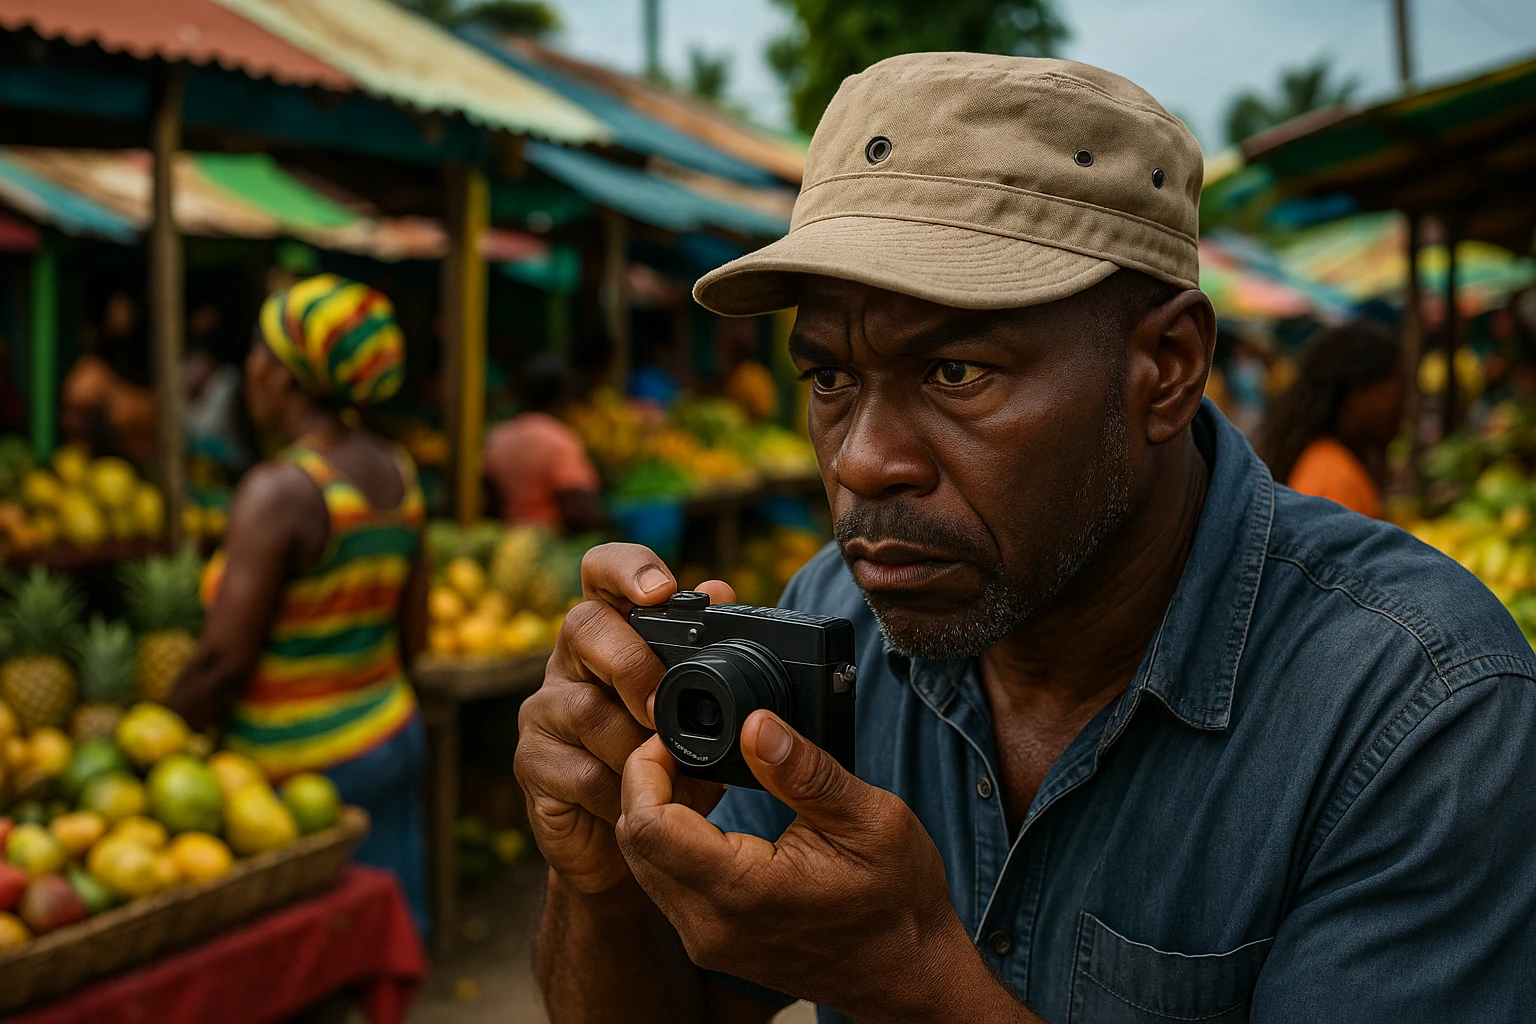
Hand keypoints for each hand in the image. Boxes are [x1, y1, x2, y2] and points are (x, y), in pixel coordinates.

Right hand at [514, 543, 733, 893]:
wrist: (622, 847)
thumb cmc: (664, 764)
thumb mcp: (697, 711)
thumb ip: (704, 656)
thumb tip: (720, 588)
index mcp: (611, 634)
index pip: (602, 572)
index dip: (627, 568)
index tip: (660, 590)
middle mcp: (570, 662)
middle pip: (583, 626)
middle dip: (631, 665)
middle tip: (662, 709)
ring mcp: (544, 712)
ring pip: (582, 708)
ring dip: (634, 745)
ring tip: (667, 772)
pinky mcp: (532, 764)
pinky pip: (576, 771)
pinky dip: (618, 791)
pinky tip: (639, 803)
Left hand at [615, 710, 986, 1021]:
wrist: (910, 977)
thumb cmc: (899, 902)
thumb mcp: (870, 818)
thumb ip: (804, 770)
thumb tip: (755, 723)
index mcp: (744, 891)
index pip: (648, 824)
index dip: (647, 767)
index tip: (675, 736)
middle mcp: (711, 925)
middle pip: (634, 842)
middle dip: (647, 783)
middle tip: (688, 748)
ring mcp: (708, 941)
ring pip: (643, 865)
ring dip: (658, 813)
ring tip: (703, 775)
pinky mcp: (712, 944)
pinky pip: (665, 885)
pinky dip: (672, 842)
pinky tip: (711, 814)